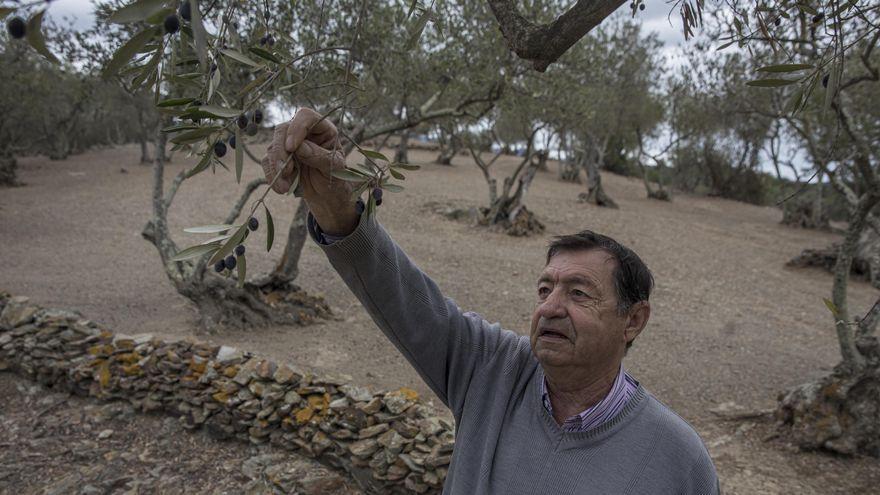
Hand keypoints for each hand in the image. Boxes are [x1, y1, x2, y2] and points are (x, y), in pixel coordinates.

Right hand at [260, 108, 359, 235]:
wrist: (326, 195)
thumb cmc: (335, 178)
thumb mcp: (333, 168)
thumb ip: (319, 156)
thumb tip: (300, 147)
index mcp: (322, 129)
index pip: (305, 116)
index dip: (296, 128)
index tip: (292, 148)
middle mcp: (303, 133)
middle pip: (283, 129)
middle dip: (281, 151)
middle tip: (284, 170)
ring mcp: (289, 144)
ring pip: (273, 146)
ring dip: (276, 167)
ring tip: (285, 186)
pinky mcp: (278, 157)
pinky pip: (267, 161)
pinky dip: (271, 175)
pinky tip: (282, 188)